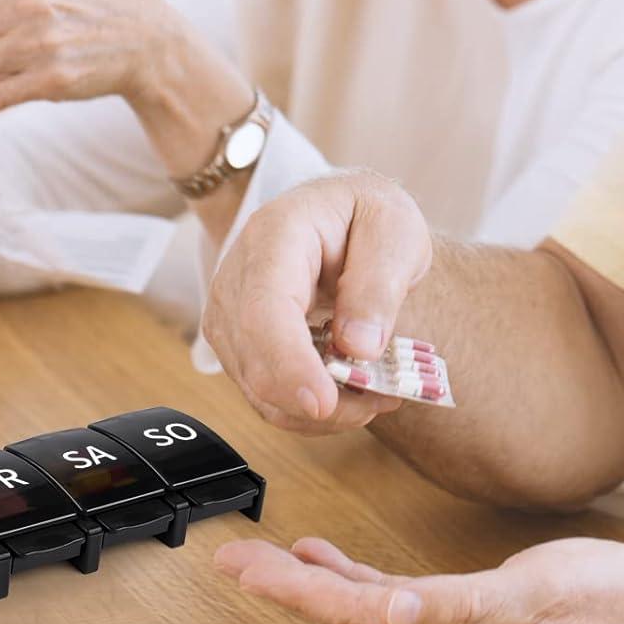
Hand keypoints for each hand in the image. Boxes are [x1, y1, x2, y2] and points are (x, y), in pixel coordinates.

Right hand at [203, 171, 432, 433]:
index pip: (264, 307)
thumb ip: (378, 285)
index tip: (324, 402)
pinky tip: (350, 395)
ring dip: (317, 410)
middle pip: (254, 357)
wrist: (342, 212)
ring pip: (257, 386)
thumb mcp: (394, 231)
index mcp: (275, 234)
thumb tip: (359, 348)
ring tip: (375, 395)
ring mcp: (229, 311)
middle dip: (316, 398)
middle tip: (381, 399)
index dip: (288, 362)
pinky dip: (307, 410)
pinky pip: (263, 392)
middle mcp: (237, 274)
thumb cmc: (367, 214)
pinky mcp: (237, 341)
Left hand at [214, 534, 623, 623]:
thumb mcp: (534, 598)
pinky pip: (392, 604)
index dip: (292, 592)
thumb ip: (461, 608)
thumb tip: (392, 614)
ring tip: (267, 560)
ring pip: (361, 612)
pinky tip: (331, 562)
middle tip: (233, 561)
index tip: (243, 568)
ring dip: (313, 586)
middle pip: (343, 618)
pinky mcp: (466, 621)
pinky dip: (354, 581)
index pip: (349, 619)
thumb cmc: (603, 607)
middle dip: (285, 589)